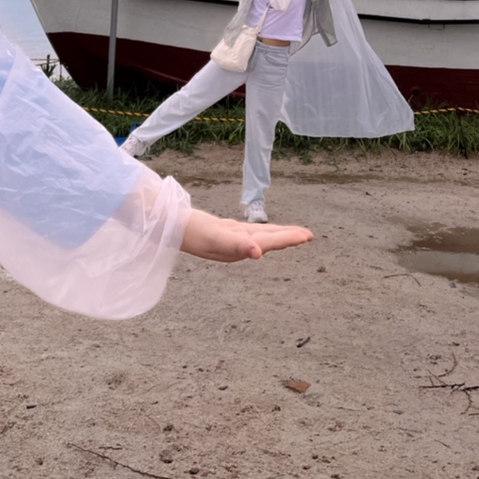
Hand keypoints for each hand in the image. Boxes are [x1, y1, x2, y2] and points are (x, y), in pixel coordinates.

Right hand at [179, 209, 311, 261]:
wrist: (169, 226)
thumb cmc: (193, 231)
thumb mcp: (216, 236)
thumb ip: (238, 244)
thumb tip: (258, 253)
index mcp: (240, 248)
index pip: (269, 242)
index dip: (288, 238)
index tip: (307, 236)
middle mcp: (238, 246)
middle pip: (269, 240)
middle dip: (289, 237)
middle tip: (309, 235)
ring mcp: (232, 239)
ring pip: (261, 235)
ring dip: (279, 234)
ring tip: (295, 233)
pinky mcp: (225, 231)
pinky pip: (250, 230)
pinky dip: (262, 230)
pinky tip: (265, 231)